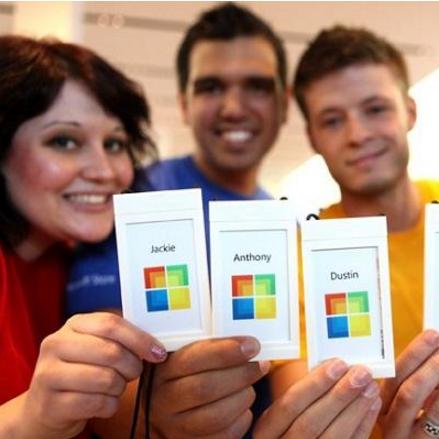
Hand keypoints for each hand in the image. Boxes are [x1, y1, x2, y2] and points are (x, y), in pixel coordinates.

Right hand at [17, 312, 166, 438]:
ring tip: (114, 387)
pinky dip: (109, 405)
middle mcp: (56, 344)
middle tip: (133, 373)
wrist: (45, 406)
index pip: (111, 324)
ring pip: (106, 379)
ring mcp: (49, 374)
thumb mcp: (96, 346)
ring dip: (119, 387)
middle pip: (111, 351)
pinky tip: (103, 402)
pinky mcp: (50, 404)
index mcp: (73, 324)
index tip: (158, 352)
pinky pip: (97, 403)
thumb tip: (156, 346)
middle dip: (132, 366)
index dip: (139, 338)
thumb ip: (120, 339)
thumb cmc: (82, 370)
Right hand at [150, 336, 269, 437]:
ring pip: (216, 416)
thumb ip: (209, 348)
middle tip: (260, 365)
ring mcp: (175, 427)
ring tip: (250, 386)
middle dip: (240, 374)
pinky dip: (241, 419)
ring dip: (242, 397)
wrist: (165, 411)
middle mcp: (164, 400)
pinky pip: (223, 436)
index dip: (226, 352)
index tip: (251, 345)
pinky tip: (244, 407)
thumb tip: (246, 343)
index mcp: (163, 370)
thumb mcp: (187, 355)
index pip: (193, 359)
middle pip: (205, 388)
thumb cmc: (185, 375)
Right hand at [254, 359, 380, 438]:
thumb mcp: (278, 417)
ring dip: (355, 409)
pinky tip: (371, 406)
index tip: (337, 364)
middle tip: (360, 372)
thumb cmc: (288, 431)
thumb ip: (297, 396)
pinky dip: (363, 426)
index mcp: (267, 431)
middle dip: (339, 395)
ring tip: (370, 386)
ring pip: (334, 437)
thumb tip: (328, 366)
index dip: (314, 383)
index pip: (289, 404)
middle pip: (312, 421)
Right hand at [380, 329, 438, 437]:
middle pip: (403, 386)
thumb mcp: (408, 409)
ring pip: (417, 404)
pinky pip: (437, 423)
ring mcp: (405, 437)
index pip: (393, 374)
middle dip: (422, 360)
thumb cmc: (414, 432)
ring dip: (434, 378)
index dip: (414, 354)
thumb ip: (418, 386)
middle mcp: (388, 422)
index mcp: (381, 405)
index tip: (432, 336)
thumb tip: (437, 354)